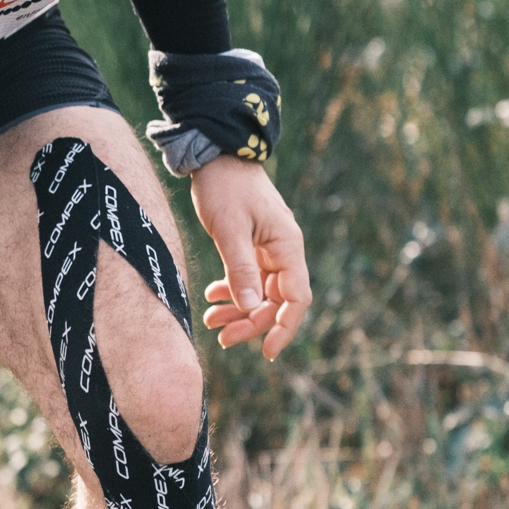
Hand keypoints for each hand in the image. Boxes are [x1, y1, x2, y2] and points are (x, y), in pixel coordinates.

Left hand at [189, 159, 312, 361]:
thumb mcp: (229, 230)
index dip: (284, 328)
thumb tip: (251, 308)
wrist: (216, 155)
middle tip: (223, 338)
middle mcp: (283, 251)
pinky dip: (233, 290)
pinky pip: (249, 278)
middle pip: (277, 301)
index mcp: (287, 247)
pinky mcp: (253, 245)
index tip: (267, 352)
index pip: (297, 299)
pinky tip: (212, 296)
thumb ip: (240, 269)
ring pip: (261, 292)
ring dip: (240, 309)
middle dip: (252, 323)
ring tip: (211, 320)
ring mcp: (269, 249)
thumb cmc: (225, 188)